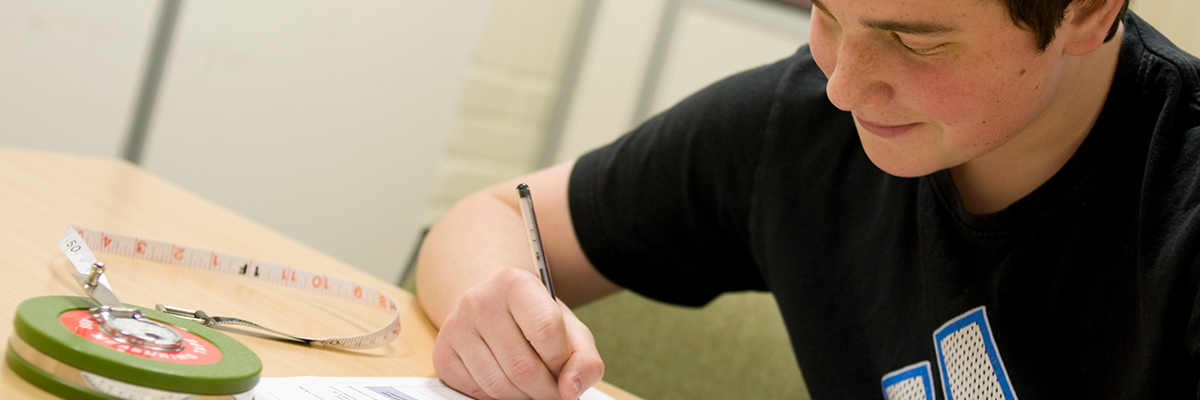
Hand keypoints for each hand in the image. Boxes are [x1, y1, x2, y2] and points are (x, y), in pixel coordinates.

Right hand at [433, 267, 604, 399]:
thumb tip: (571, 389)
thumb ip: (584, 358)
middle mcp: (479, 300)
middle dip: (546, 390)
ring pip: (499, 385)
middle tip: (554, 392)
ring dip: (524, 397)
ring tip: (533, 388)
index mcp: (515, 282)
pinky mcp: (443, 354)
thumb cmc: (534, 318)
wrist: (492, 308)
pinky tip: (509, 383)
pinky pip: (478, 392)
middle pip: (522, 366)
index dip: (562, 361)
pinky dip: (499, 398)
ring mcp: (456, 327)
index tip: (565, 368)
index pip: (546, 330)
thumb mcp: (568, 329)